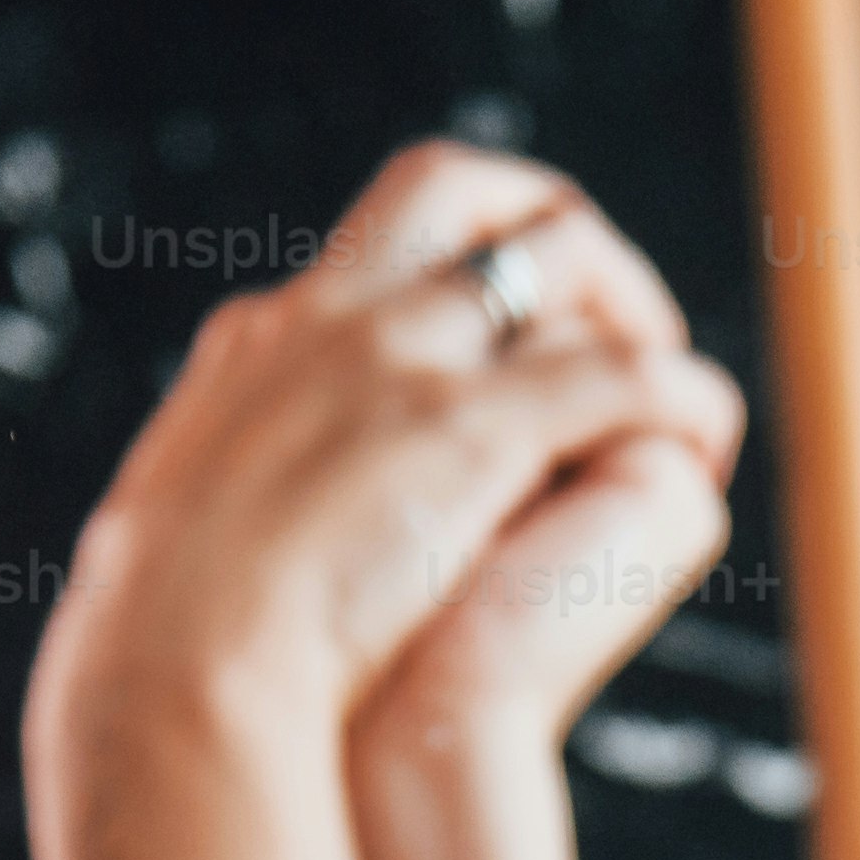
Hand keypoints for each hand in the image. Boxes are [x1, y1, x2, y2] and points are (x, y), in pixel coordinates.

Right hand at [31, 145, 746, 789]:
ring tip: (663, 364)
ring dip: (624, 297)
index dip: (429, 278)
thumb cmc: (155, 654)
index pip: (351, 263)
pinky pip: (618, 374)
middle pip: (446, 187)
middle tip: (592, 296)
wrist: (173, 672)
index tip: (472, 329)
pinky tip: (703, 439)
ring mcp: (407, 361)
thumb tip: (181, 563)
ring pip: (553, 254)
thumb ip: (200, 527)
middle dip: (530, 213)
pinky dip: (675, 394)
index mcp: (254, 350)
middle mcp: (333, 322)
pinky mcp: (479, 424)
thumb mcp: (159, 555)